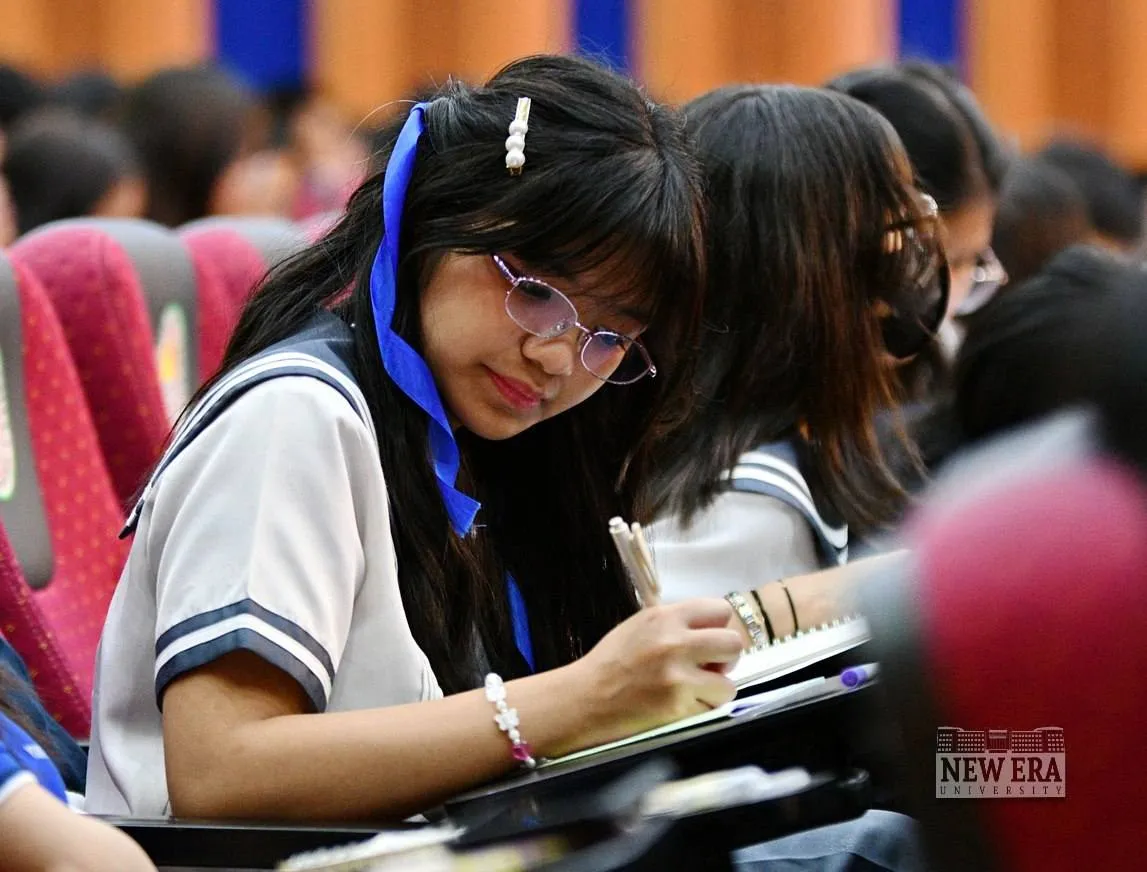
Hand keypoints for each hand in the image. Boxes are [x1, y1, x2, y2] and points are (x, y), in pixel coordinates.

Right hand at [569, 599, 742, 747]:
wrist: (585, 698)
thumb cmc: (611, 661)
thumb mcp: (641, 626)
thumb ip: (676, 623)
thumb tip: (712, 630)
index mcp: (664, 617)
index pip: (720, 610)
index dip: (720, 627)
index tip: (710, 639)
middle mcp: (674, 642)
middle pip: (734, 644)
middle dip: (727, 658)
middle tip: (712, 667)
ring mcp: (677, 677)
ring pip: (729, 683)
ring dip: (716, 689)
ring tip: (694, 689)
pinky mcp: (677, 706)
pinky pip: (711, 707)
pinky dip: (701, 708)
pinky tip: (680, 704)